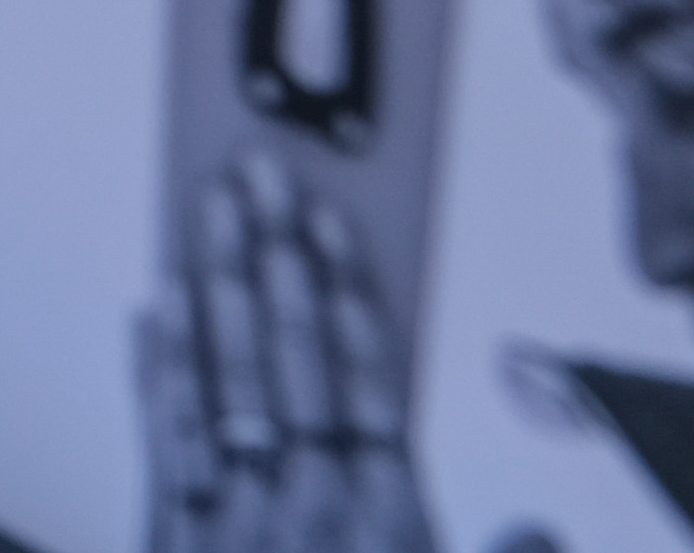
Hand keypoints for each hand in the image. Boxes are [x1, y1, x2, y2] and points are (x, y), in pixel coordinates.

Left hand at [137, 152, 435, 552]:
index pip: (372, 387)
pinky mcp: (173, 536)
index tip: (334, 227)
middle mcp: (314, 514)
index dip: (352, 299)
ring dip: (219, 291)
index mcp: (390, 525)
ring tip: (210, 214)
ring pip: (231, 386)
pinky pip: (169, 441)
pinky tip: (155, 306)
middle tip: (263, 177)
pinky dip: (160, 370)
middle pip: (299, 366)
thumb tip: (539, 528)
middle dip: (280, 263)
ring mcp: (240, 523)